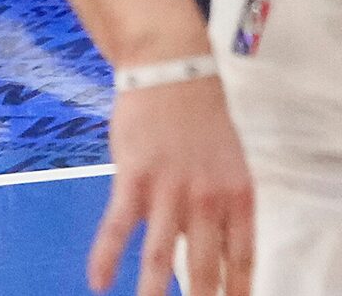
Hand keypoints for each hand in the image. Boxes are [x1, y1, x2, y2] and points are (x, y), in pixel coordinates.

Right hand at [88, 75, 253, 295]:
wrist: (173, 69)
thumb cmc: (202, 117)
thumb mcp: (229, 162)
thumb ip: (223, 205)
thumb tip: (215, 249)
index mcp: (237, 195)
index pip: (243, 258)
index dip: (239, 291)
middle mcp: (207, 199)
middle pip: (205, 267)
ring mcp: (169, 190)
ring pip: (162, 256)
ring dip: (155, 294)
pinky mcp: (134, 178)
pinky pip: (118, 226)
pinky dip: (106, 257)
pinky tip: (98, 283)